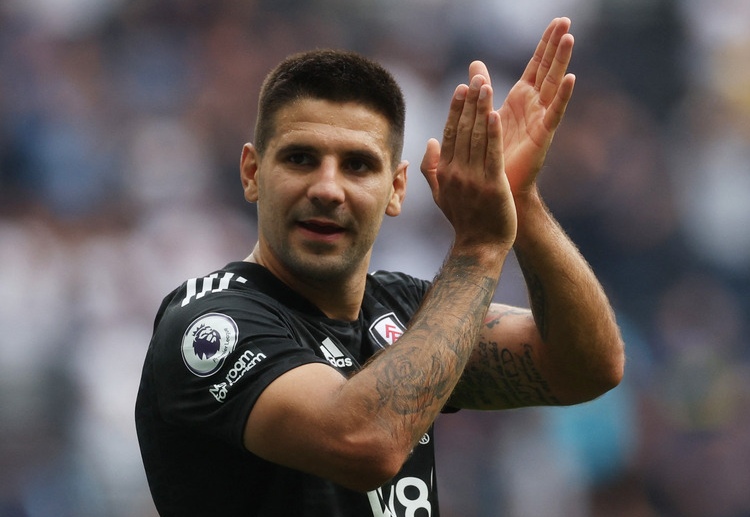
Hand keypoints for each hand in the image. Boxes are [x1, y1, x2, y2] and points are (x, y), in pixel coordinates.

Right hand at [420, 73, 516, 249]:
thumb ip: (431, 168)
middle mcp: (457, 172)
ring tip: (485, 86)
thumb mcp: (441, 195)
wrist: (479, 247)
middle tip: (475, 77)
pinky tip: (495, 113)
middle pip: (463, 130)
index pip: (450, 134)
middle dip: (469, 102)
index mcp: (445, 172)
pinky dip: (493, 133)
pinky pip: (492, 154)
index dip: (456, 110)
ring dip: (481, 109)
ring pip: (477, 137)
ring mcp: (474, 179)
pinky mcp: (492, 185)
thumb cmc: (464, 220)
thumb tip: (431, 140)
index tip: (461, 88)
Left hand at [471, 17, 575, 196]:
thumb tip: (473, 68)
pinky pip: (553, 114)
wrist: (497, 191)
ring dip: (561, 61)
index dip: (545, 44)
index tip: (556, 21)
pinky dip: (562, 96)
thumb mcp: (484, 116)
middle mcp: (533, 106)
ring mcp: (540, 120)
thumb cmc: (492, 158)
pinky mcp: (542, 137)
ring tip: (569, 37)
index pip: (536, 65)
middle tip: (566, 20)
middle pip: (547, 69)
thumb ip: (482, 90)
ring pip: (552, 85)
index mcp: (520, 100)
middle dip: (556, 45)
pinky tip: (570, 78)